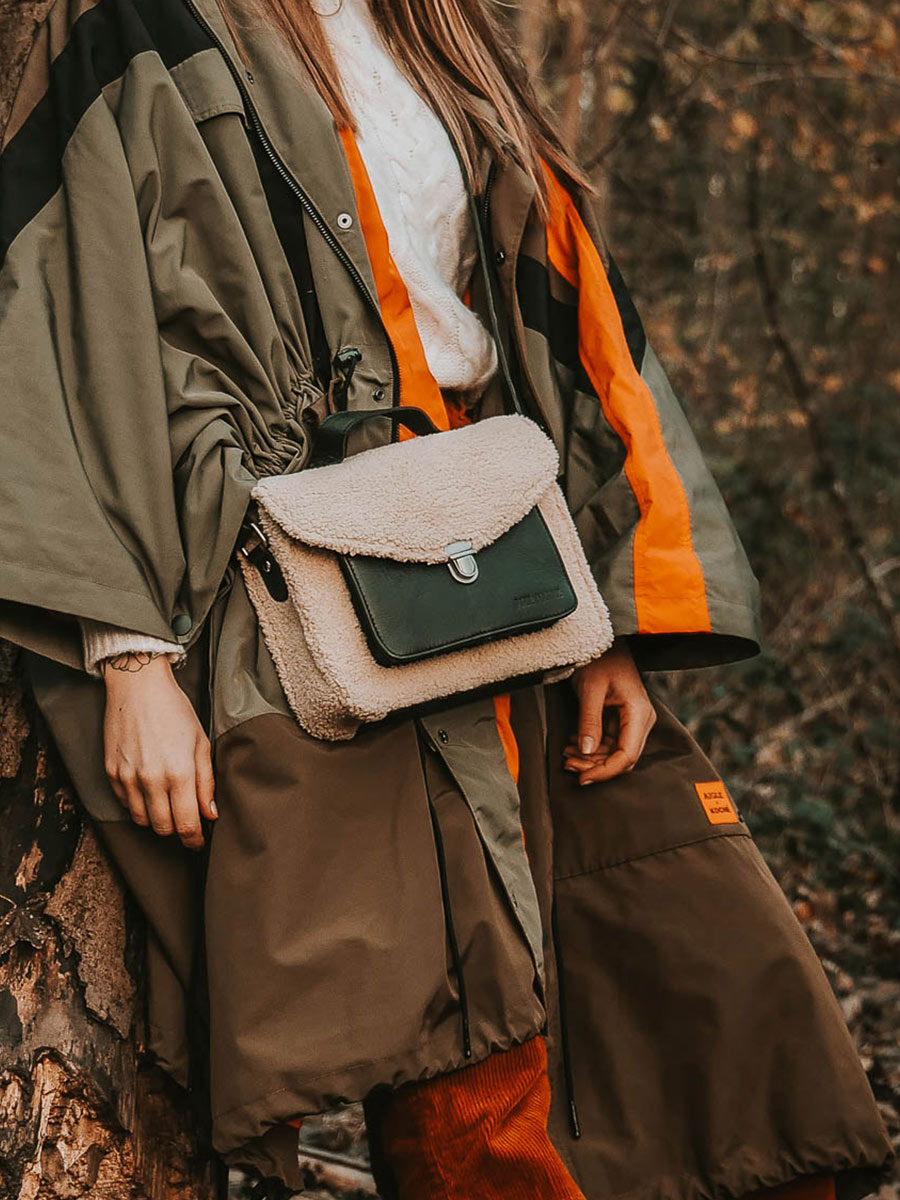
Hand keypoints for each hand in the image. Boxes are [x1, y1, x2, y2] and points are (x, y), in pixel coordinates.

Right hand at [101, 655, 216, 848]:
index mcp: (179, 772)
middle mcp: (151, 780)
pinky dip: (138, 804)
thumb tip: (211, 814)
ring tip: (168, 804)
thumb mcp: (200, 743)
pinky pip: (125, 804)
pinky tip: (149, 790)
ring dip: (157, 819)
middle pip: (164, 828)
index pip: (187, 824)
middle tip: (185, 821)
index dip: (194, 839)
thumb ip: (206, 782)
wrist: (138, 687)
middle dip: (177, 830)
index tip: (198, 842)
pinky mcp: (111, 773)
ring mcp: (127, 778)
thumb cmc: (175, 711)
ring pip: (142, 820)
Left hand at [563, 641, 655, 784]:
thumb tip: (586, 752)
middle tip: (567, 764)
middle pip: (621, 758)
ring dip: (589, 758)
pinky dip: (590, 747)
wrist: (603, 641)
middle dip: (594, 766)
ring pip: (613, 753)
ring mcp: (631, 721)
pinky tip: (572, 745)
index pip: (627, 755)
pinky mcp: (620, 720)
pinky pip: (608, 743)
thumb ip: (589, 721)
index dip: (605, 771)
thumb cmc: (599, 658)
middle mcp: (640, 720)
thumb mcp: (590, 689)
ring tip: (566, 755)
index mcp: (638, 713)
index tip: (583, 778)